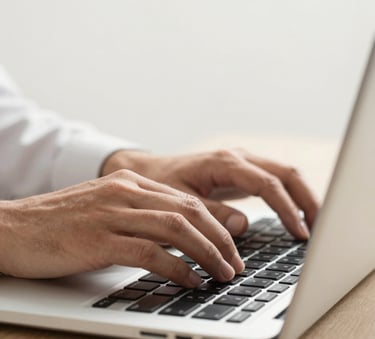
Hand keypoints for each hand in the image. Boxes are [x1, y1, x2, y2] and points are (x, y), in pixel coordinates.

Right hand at [0, 170, 242, 286]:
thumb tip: (177, 236)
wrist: (12, 226)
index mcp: (131, 183)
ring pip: (176, 228)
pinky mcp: (98, 239)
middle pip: (189, 211)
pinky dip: (177, 267)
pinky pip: (149, 252)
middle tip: (235, 263)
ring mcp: (112, 213)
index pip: (186, 200)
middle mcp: (125, 192)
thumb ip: (140, 214)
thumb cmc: (61, 222)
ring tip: (222, 274)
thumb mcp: (106, 207)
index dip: (215, 224)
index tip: (230, 246)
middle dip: (219, 239)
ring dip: (206, 253)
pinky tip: (190, 280)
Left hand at [102, 149, 319, 238]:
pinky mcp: (242, 172)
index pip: (267, 184)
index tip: (299, 233)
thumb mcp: (181, 201)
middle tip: (319, 228)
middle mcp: (238, 158)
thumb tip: (243, 225)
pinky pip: (274, 180)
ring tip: (314, 223)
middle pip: (285, 173)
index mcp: (225, 163)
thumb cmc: (162, 184)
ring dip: (302, 197)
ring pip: (284, 174)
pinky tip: (295, 214)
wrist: (152, 171)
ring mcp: (242, 163)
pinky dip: (289, 196)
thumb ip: (210, 213)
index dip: (286, 209)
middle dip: (306, 200)